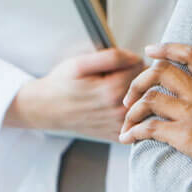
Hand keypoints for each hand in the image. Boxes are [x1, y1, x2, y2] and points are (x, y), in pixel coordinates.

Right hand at [5, 48, 144, 141]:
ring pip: (142, 101)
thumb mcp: (80, 63)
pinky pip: (137, 117)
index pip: (141, 67)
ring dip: (134, 93)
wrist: (47, 109)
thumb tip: (136, 57)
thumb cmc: (62, 84)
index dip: (131, 59)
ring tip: (114, 89)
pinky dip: (131, 109)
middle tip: (115, 75)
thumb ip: (112, 57)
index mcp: (112, 91)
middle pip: (144, 84)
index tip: (118, 63)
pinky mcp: (117, 134)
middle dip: (134, 76)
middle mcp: (118, 111)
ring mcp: (119, 126)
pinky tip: (115, 104)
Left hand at [119, 43, 191, 191]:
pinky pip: (150, 127)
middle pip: (160, 71)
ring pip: (150, 98)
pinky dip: (134, 132)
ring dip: (132, 110)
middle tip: (131, 95)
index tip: (150, 50)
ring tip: (127, 121)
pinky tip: (129, 138)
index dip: (167, 48)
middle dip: (138, 81)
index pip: (190, 53)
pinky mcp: (186, 135)